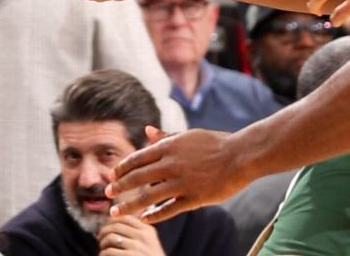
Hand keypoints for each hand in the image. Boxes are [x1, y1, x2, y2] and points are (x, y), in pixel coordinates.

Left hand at [98, 214, 164, 255]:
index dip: (111, 221)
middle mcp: (143, 236)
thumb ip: (137, 233)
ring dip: (102, 245)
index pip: (125, 217)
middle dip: (103, 233)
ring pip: (110, 238)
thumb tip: (114, 221)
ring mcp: (137, 247)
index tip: (105, 229)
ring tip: (103, 251)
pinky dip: (102, 255)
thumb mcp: (149, 244)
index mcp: (148, 230)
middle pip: (115, 226)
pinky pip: (108, 252)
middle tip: (100, 241)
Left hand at [107, 126, 249, 223]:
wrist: (242, 155)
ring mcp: (183, 181)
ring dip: (129, 206)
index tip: (112, 176)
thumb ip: (166, 135)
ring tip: (115, 213)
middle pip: (138, 177)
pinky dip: (154, 215)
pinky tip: (144, 219)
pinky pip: (168, 209)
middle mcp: (173, 163)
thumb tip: (146, 130)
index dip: (122, 168)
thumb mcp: (190, 135)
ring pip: (148, 196)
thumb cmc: (217, 144)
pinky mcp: (194, 197)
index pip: (138, 158)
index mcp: (171, 146)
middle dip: (119, 187)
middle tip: (107, 194)